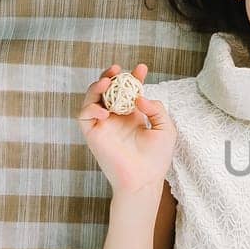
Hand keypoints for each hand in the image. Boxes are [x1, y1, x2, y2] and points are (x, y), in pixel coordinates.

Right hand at [76, 63, 174, 195]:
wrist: (144, 179)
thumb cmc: (156, 158)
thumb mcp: (165, 128)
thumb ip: (156, 109)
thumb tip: (139, 97)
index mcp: (132, 115)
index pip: (129, 90)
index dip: (133, 77)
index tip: (141, 69)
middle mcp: (115, 117)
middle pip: (107, 90)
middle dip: (110, 76)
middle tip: (117, 69)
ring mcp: (103, 125)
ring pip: (92, 98)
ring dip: (96, 86)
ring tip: (107, 82)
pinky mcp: (92, 134)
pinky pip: (84, 115)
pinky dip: (91, 108)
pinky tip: (105, 110)